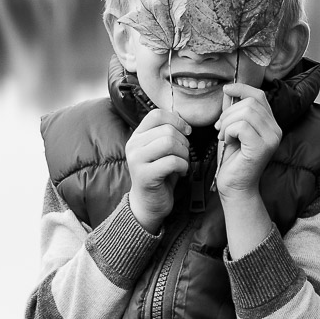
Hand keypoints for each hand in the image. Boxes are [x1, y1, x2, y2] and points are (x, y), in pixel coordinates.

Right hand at [125, 107, 190, 231]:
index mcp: (137, 136)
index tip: (186, 132)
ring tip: (182, 164)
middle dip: (184, 142)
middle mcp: (133, 145)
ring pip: (170, 143)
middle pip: (167, 130)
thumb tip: (184, 120)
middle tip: (184, 155)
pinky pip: (172, 161)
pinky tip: (180, 173)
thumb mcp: (161, 150)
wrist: (148, 203)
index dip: (176, 120)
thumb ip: (167, 134)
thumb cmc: (160, 175)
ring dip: (184, 154)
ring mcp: (137, 160)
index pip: (156, 114)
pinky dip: (183, 166)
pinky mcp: (145, 175)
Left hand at [215, 83, 281, 196]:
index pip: (259, 95)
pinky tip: (227, 142)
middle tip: (221, 128)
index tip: (226, 89)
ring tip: (223, 136)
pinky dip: (229, 131)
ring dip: (227, 122)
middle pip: (250, 102)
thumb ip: (232, 110)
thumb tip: (229, 90)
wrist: (234, 186)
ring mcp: (271, 138)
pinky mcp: (262, 147)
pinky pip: (241, 126)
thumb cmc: (232, 159)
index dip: (242, 88)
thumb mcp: (231, 129)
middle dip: (228, 112)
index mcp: (270, 124)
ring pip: (245, 113)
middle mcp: (275, 130)